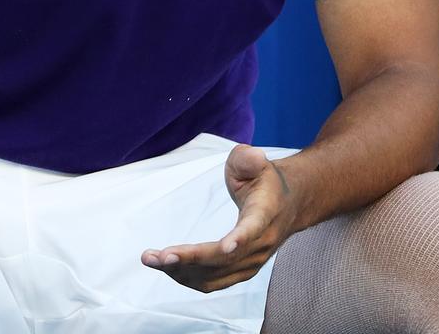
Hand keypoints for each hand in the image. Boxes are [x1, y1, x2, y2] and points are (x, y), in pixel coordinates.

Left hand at [141, 145, 297, 292]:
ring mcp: (252, 262)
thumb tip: (253, 156)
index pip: (254, 228)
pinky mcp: (240, 271)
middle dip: (191, 259)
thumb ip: (248, 159)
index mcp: (266, 213)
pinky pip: (213, 281)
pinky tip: (166, 268)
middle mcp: (261, 243)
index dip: (240, 238)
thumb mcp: (256, 162)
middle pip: (225, 259)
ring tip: (151, 259)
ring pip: (216, 275)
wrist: (288, 204)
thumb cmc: (263, 179)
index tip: (226, 247)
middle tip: (160, 257)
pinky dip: (188, 277)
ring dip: (182, 271)